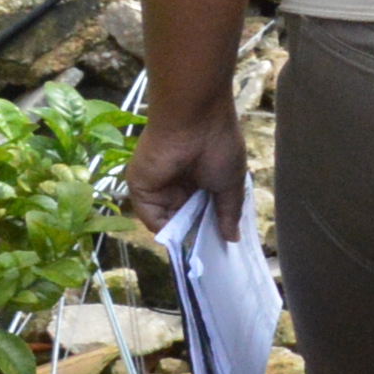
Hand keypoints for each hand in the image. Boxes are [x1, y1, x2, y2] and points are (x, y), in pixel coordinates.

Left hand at [126, 104, 250, 237]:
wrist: (194, 120)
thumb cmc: (219, 146)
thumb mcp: (231, 184)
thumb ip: (229, 212)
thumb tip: (232, 238)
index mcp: (201, 179)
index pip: (202, 210)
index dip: (210, 227)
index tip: (219, 246)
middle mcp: (179, 183)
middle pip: (185, 216)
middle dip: (195, 233)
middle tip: (207, 254)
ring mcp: (159, 185)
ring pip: (168, 218)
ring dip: (179, 233)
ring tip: (193, 249)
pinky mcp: (141, 186)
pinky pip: (150, 215)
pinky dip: (162, 228)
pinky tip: (176, 238)